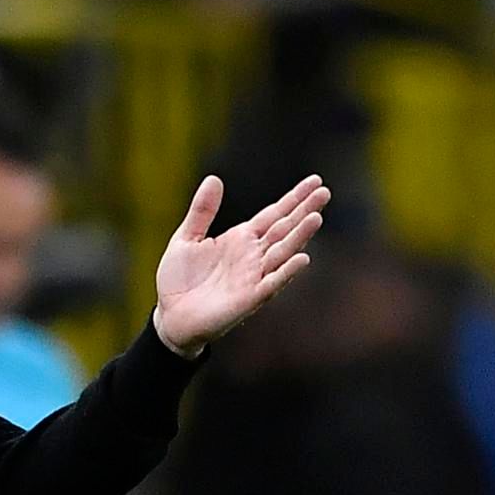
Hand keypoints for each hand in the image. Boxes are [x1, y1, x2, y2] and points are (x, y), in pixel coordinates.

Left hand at [153, 173, 328, 358]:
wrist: (169, 316)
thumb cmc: (179, 279)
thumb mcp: (186, 238)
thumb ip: (202, 211)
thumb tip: (214, 178)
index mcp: (241, 238)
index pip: (274, 214)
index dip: (294, 198)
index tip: (315, 181)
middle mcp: (253, 256)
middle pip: (284, 229)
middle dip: (304, 211)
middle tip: (325, 192)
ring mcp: (253, 277)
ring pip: (282, 253)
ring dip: (300, 236)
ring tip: (316, 217)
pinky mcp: (249, 299)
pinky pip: (271, 284)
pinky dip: (286, 272)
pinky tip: (303, 258)